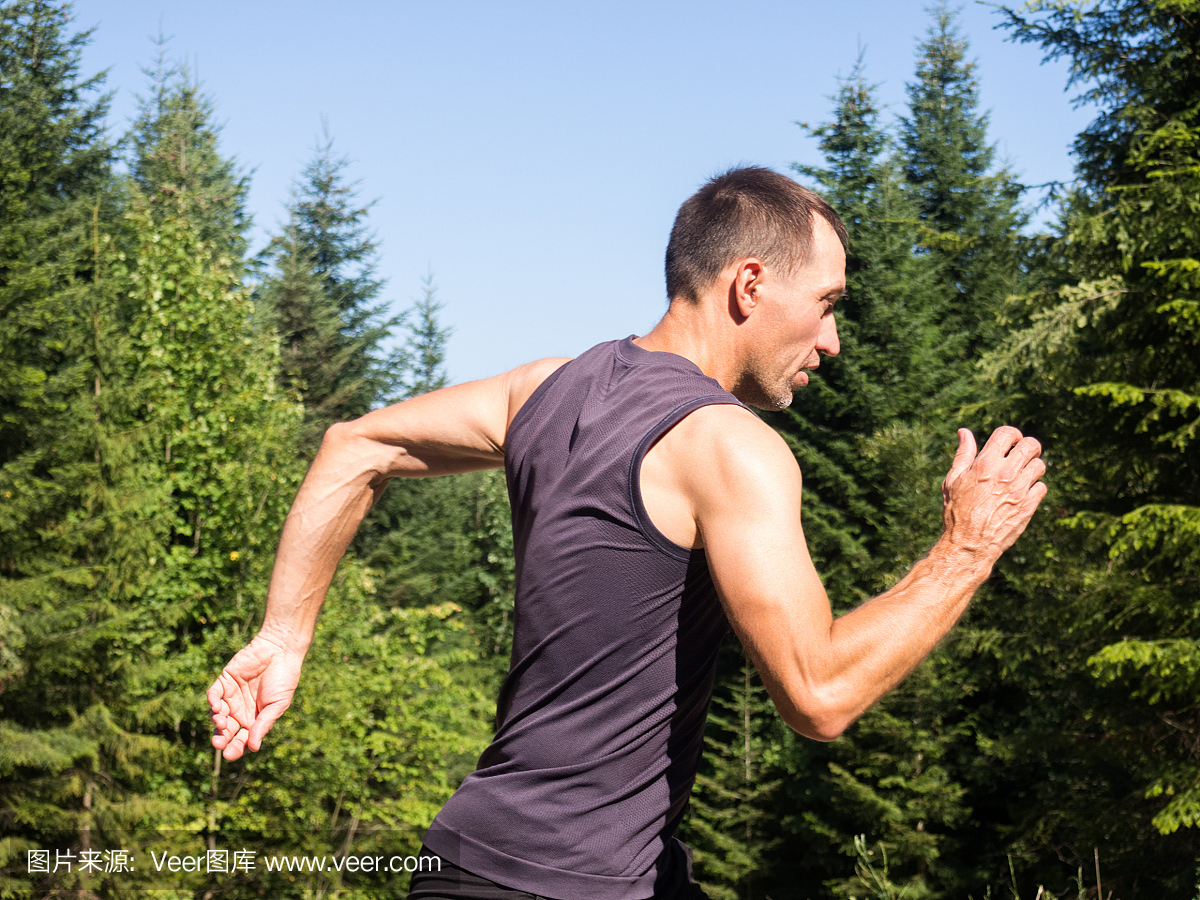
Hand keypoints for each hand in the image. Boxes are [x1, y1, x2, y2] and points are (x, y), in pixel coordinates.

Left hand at [207, 634, 303, 760]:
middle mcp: (240, 710)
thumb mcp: (277, 706)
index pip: (241, 739)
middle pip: (226, 730)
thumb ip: (263, 725)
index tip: (229, 755)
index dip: (235, 748)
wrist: (280, 651)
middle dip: (221, 738)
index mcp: (255, 719)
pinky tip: (217, 708)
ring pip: (217, 714)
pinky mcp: (224, 681)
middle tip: (218, 744)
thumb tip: (252, 748)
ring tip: (222, 723)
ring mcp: (231, 695)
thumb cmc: (283, 679)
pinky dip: (212, 702)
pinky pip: (213, 694)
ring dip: (217, 721)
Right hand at [941, 426, 1046, 564]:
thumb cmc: (957, 511)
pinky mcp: (1029, 505)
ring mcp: (1019, 489)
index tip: (1010, 442)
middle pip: (1030, 445)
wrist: (969, 543)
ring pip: (1039, 466)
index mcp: (985, 463)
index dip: (1011, 434)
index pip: (1008, 434)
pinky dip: (1034, 488)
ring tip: (1022, 476)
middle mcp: (1005, 473)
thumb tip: (964, 433)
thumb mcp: (953, 480)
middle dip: (1029, 447)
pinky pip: (1041, 487)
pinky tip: (1023, 493)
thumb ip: (963, 454)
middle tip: (1024, 455)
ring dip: (1032, 468)